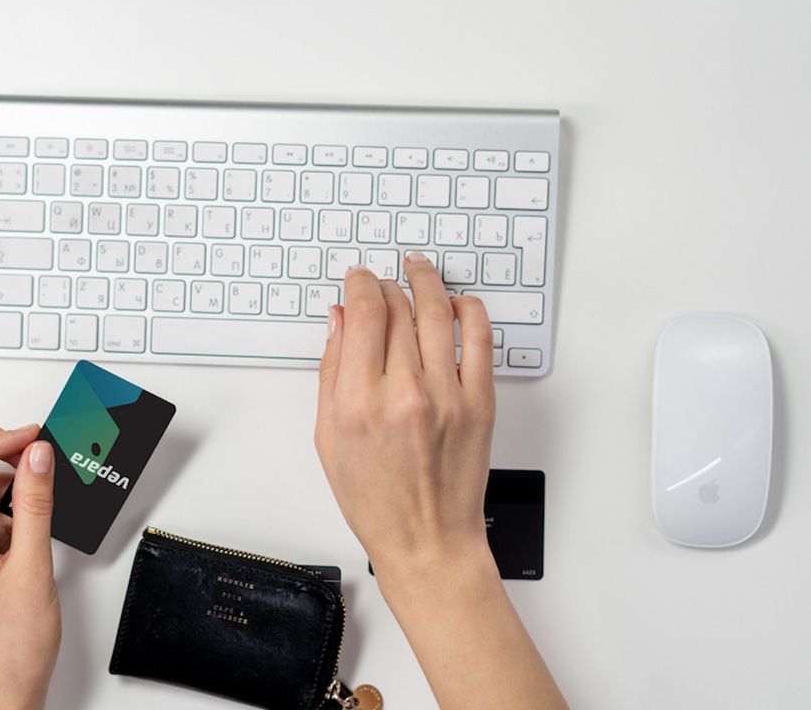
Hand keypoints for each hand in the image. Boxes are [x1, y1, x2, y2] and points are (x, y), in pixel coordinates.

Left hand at [0, 425, 60, 709]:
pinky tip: (31, 514)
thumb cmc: (8, 649)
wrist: (5, 691)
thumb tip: (37, 455)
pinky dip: (6, 504)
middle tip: (31, 446)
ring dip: (1, 479)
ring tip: (40, 484)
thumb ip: (35, 503)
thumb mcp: (30, 567)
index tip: (28, 437)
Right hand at [315, 256, 496, 574]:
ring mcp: (448, 396)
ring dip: (427, 282)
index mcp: (359, 403)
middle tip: (382, 282)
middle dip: (386, 285)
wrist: (428, 541)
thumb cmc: (376, 501)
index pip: (364, 314)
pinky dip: (469, 311)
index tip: (358, 279)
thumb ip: (331, 373)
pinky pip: (480, 338)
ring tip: (419, 270)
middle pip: (398, 308)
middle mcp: (404, 393)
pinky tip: (457, 304)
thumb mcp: (329, 439)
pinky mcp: (480, 403)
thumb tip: (338, 321)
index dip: (360, 284)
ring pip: (438, 312)